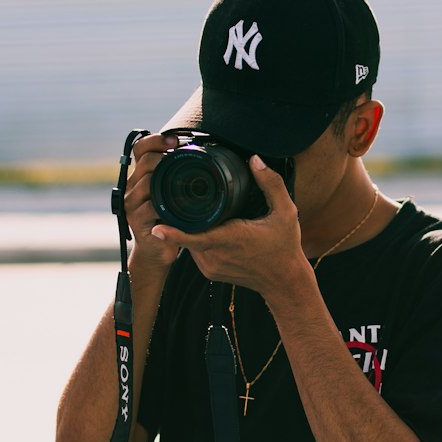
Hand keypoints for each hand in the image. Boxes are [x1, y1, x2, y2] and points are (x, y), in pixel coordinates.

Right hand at [124, 133, 181, 272]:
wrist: (155, 250)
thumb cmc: (166, 220)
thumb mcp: (169, 194)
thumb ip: (174, 177)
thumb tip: (196, 156)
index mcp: (139, 176)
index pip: (140, 148)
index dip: (155, 140)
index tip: (175, 140)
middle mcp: (131, 187)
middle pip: (145, 162)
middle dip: (164, 157)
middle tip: (181, 159)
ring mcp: (132, 204)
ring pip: (147, 183)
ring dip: (165, 180)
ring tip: (181, 182)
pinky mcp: (136, 221)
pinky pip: (151, 207)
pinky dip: (164, 205)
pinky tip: (177, 206)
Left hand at [151, 157, 305, 299]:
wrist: (283, 281)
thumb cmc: (285, 246)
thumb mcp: (285, 211)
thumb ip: (270, 183)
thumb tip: (254, 160)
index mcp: (231, 239)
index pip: (195, 237)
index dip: (174, 233)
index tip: (156, 226)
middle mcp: (216, 255)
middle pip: (187, 233)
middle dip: (181, 217)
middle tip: (177, 197)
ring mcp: (210, 266)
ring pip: (188, 241)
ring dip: (189, 227)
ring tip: (194, 211)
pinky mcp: (209, 272)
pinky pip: (194, 251)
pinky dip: (195, 239)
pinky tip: (205, 227)